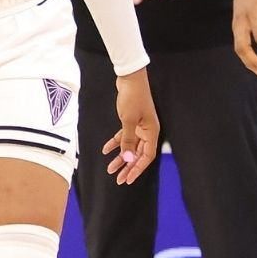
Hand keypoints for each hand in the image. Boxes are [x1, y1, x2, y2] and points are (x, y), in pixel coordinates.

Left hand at [103, 69, 158, 184]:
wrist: (130, 78)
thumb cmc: (133, 97)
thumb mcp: (128, 120)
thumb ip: (128, 140)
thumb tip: (127, 158)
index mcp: (151, 132)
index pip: (147, 156)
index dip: (138, 169)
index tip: (128, 178)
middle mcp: (147, 131)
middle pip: (138, 154)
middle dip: (128, 167)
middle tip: (118, 179)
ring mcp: (139, 126)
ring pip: (130, 146)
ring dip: (120, 157)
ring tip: (110, 169)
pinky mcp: (131, 121)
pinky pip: (123, 136)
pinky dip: (115, 143)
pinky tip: (105, 150)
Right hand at [230, 0, 256, 75]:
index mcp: (253, 14)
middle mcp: (241, 21)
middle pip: (243, 47)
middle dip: (253, 63)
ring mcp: (236, 23)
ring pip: (238, 48)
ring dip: (248, 62)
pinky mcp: (235, 25)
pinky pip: (239, 43)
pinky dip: (246, 54)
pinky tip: (255, 61)